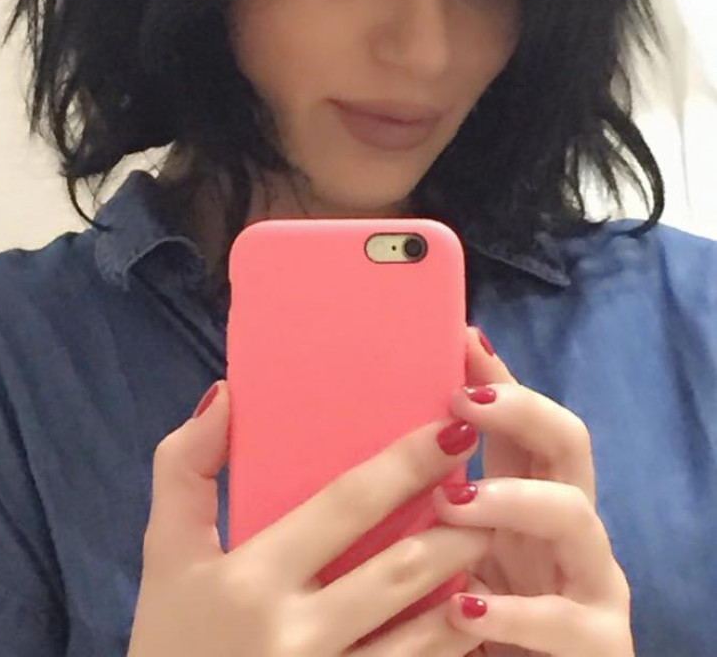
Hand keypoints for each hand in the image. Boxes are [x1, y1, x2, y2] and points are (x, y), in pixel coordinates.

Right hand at [128, 380, 493, 655]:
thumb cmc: (170, 645)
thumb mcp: (164, 557)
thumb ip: (184, 470)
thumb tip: (225, 393)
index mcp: (255, 578)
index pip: (346, 505)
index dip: (406, 464)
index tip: (453, 431)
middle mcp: (300, 634)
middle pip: (400, 568)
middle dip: (455, 526)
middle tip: (488, 490)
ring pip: (425, 634)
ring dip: (465, 586)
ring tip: (491, 545)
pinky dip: (450, 650)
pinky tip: (471, 619)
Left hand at [431, 327, 633, 656]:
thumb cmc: (471, 614)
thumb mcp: (447, 547)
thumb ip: (429, 498)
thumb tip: (361, 441)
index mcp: (528, 495)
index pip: (521, 417)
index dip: (498, 373)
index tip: (461, 335)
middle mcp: (567, 525)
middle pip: (568, 441)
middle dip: (521, 409)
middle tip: (462, 400)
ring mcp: (590, 579)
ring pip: (575, 514)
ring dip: (514, 500)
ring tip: (452, 502)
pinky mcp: (598, 642)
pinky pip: (567, 620)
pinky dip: (515, 612)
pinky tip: (464, 607)